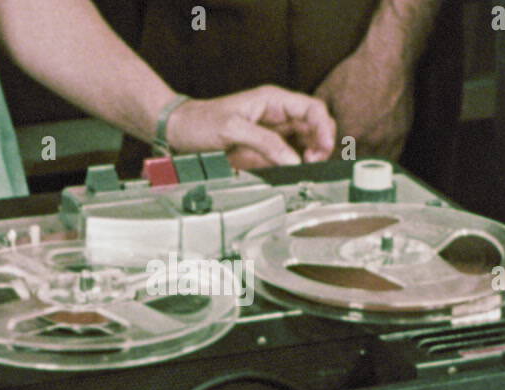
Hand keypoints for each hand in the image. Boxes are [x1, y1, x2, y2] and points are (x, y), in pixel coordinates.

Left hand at [165, 85, 335, 169]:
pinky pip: (289, 158)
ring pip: (306, 144)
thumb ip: (265, 143)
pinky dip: (297, 166)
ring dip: (312, 156)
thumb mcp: (232, 129)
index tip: (324, 147)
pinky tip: (293, 173)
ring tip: (305, 168)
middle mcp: (277, 116)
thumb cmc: (200, 122)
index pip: (312, 109)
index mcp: (273, 101)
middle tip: (313, 161)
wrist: (180, 133)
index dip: (324, 127)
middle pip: (315, 127)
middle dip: (321, 144)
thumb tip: (294, 160)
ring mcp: (273, 134)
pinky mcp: (265, 152)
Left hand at [314, 52, 413, 160]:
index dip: (323, 166)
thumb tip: (306, 137)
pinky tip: (369, 160)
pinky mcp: (401, 136)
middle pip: (351, 169)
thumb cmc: (356, 73)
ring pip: (371, 169)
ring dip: (360, 170)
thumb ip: (316, 120)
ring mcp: (388, 140)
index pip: (332, 163)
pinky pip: (389, 159)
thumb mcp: (326, 94)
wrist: (388, 60)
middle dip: (340, 170)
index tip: (319, 165)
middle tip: (332, 167)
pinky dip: (377, 163)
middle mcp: (370, 140)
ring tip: (350, 165)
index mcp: (349, 133)